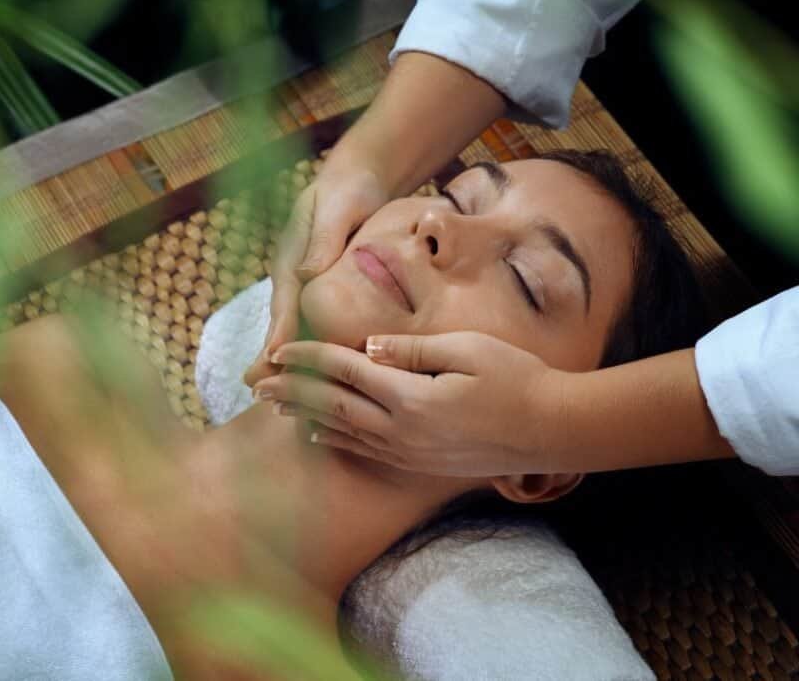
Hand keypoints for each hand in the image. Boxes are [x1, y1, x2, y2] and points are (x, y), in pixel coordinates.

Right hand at [244, 165, 387, 386]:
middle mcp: (294, 278)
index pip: (285, 303)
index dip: (279, 332)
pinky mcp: (323, 291)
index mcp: (292, 260)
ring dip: (290, 359)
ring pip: (296, 328)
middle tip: (258, 389)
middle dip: (271, 356)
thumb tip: (308, 273)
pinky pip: (316, 323)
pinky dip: (313, 348)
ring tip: (283, 396)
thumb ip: (323, 238)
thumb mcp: (337, 208)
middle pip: (282, 323)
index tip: (271, 359)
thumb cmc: (347, 190)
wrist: (357, 178)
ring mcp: (306, 286)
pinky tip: (318, 375)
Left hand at [250, 333, 572, 476]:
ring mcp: (409, 452)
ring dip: (305, 417)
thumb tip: (368, 347)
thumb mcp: (468, 350)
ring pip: (342, 433)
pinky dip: (335, 440)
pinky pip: (365, 451)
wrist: (553, 431)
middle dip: (291, 392)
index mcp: (410, 397)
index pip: (344, 372)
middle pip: (331, 407)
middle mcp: (401, 431)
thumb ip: (413, 349)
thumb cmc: (518, 379)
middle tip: (256, 382)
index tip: (277, 349)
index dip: (307, 358)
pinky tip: (318, 435)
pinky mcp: (419, 463)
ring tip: (275, 406)